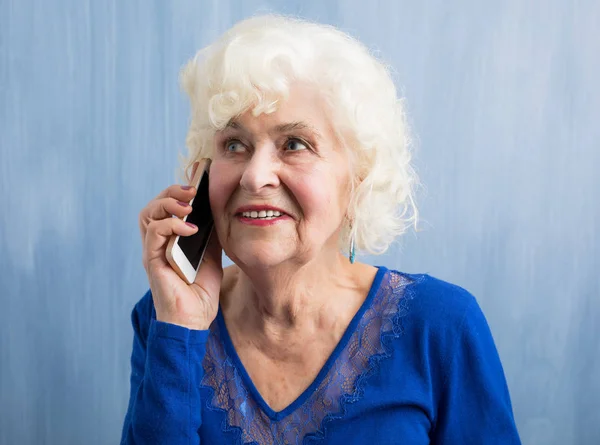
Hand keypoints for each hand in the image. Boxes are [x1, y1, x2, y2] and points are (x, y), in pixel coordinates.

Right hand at [138, 161, 222, 329]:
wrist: (194, 320)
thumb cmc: (201, 291)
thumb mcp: (212, 255)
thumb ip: (210, 234)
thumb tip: (218, 210)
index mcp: (170, 240)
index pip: (167, 207)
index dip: (177, 190)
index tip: (196, 178)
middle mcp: (158, 243)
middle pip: (154, 205)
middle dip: (172, 191)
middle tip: (192, 189)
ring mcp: (153, 251)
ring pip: (149, 214)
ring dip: (169, 203)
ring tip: (189, 205)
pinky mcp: (152, 261)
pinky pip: (154, 233)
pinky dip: (172, 225)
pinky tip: (190, 228)